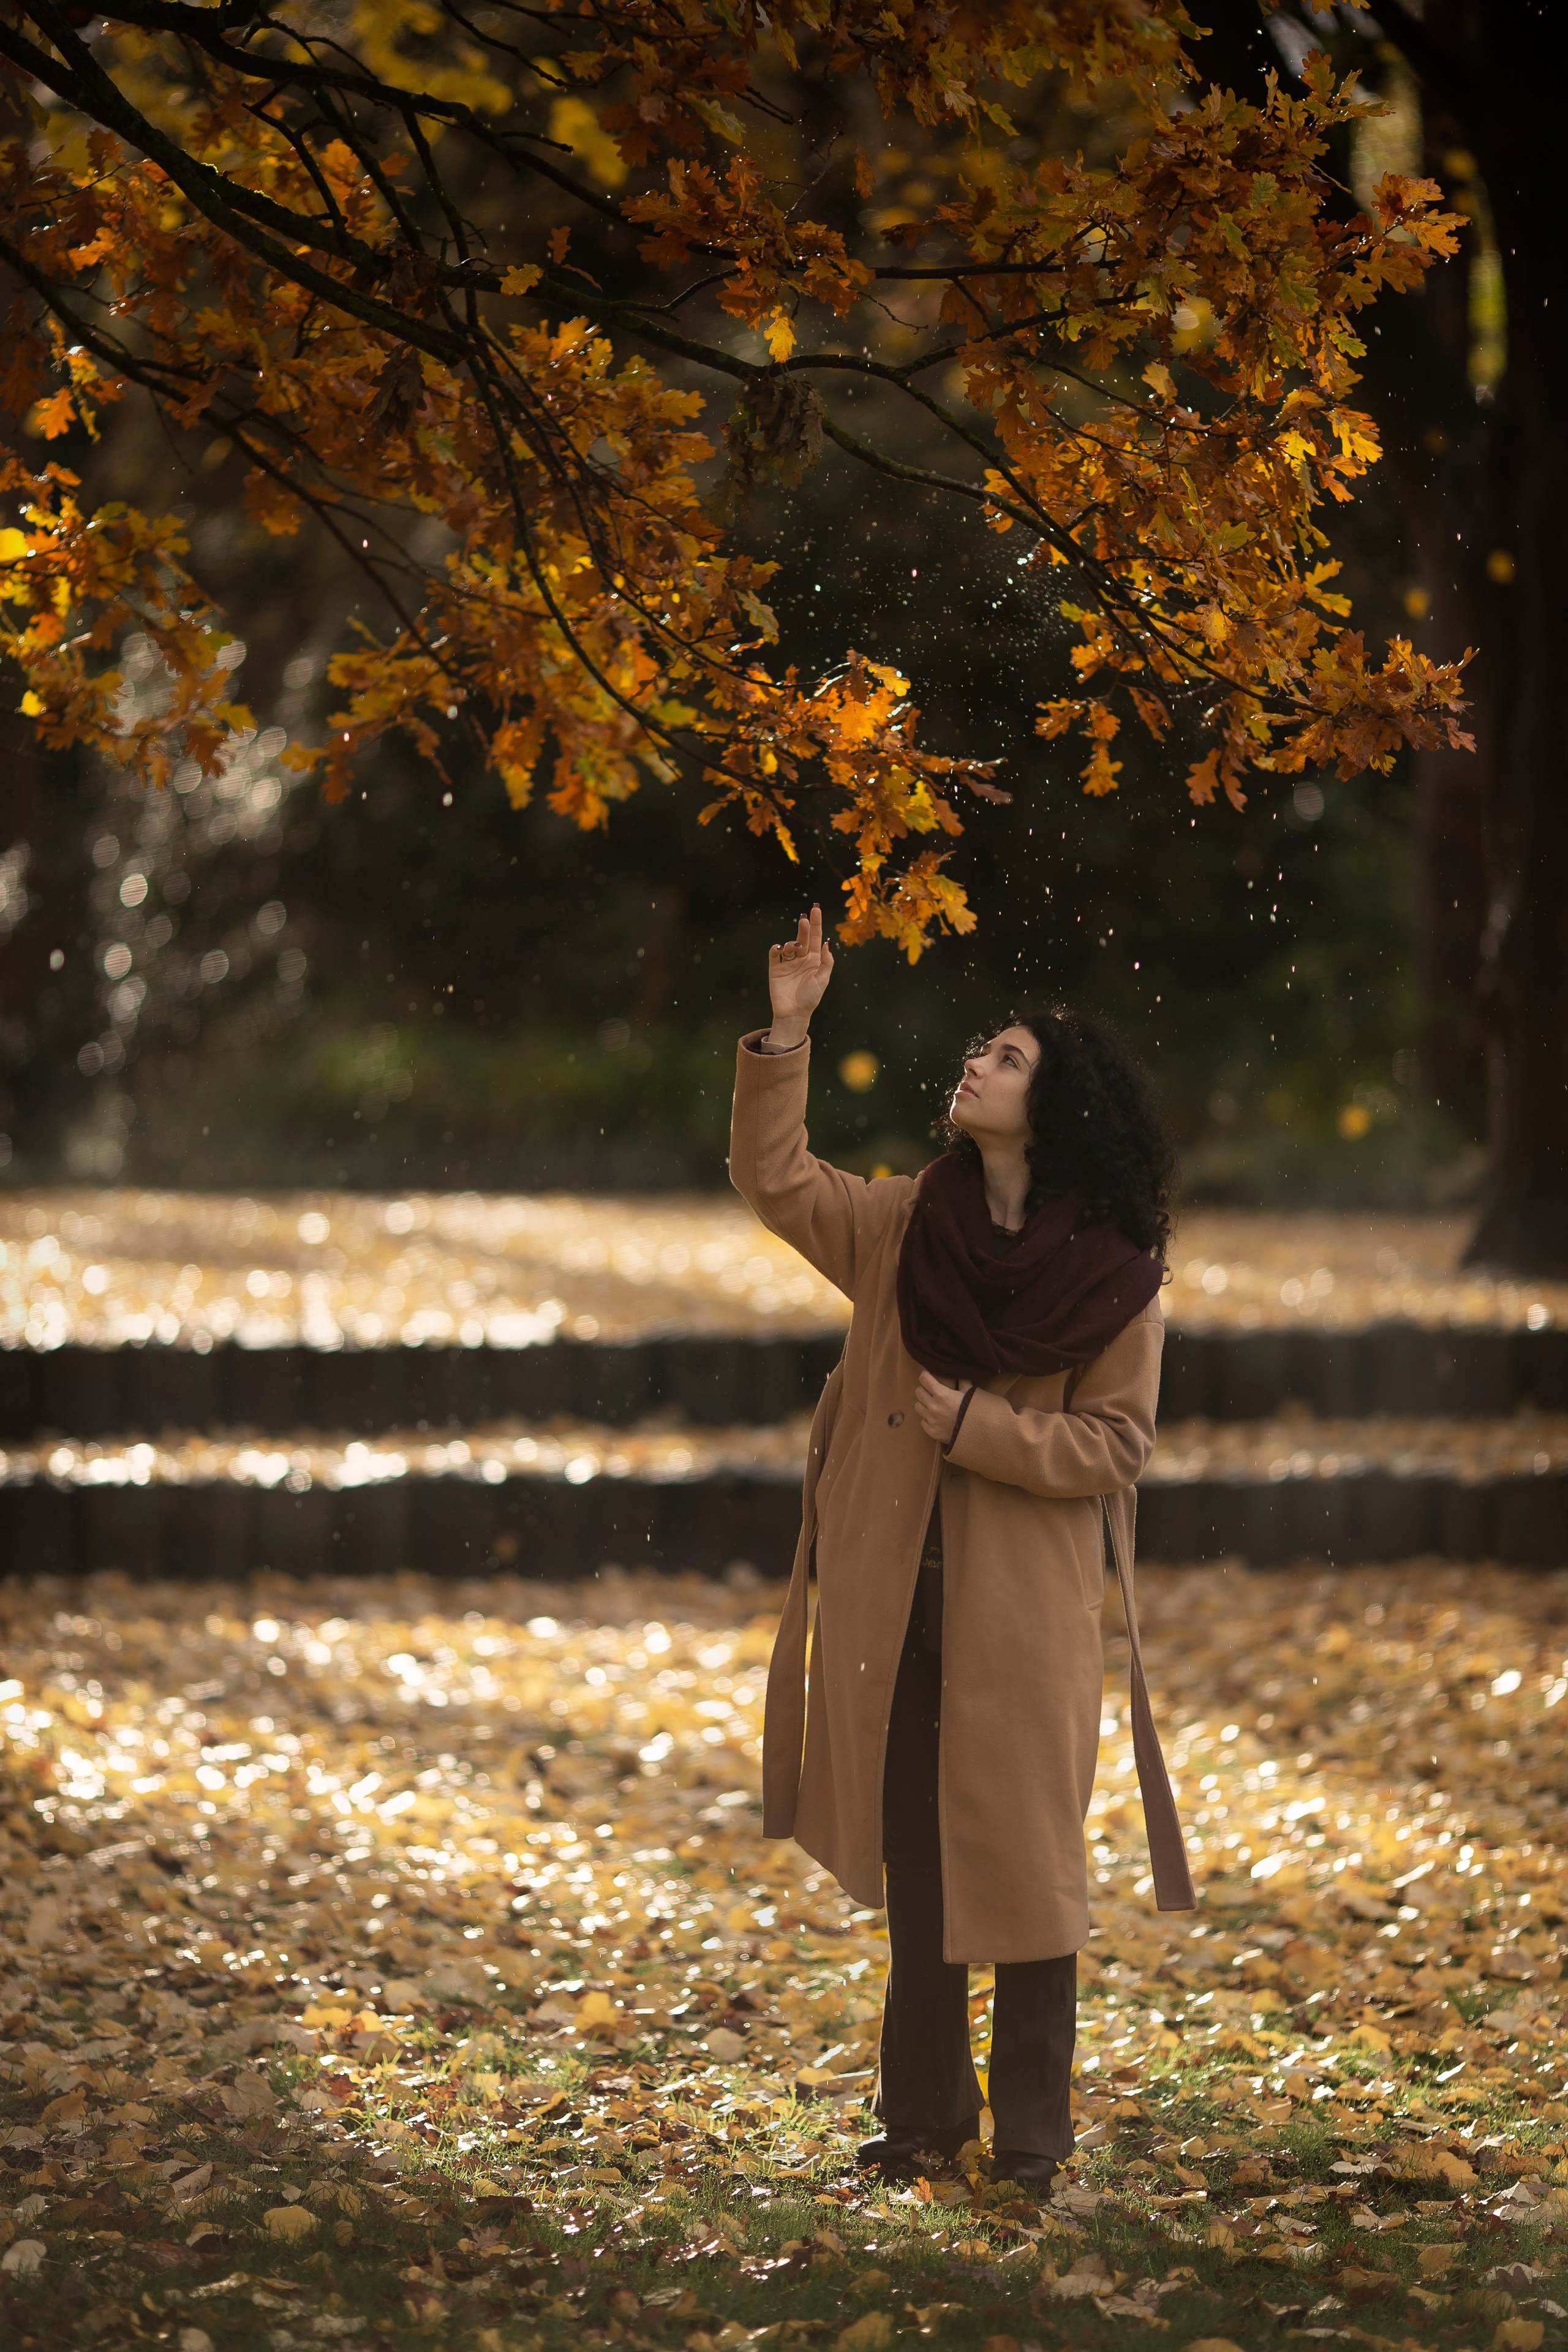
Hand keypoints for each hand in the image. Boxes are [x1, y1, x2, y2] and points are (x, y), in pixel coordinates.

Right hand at [765, 903, 833, 1046]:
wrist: (794, 1014)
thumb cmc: (811, 998)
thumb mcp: (822, 980)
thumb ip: (826, 962)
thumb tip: (827, 943)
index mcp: (815, 960)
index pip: (816, 938)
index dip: (816, 923)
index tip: (815, 909)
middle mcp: (801, 959)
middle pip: (803, 938)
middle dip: (804, 927)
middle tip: (804, 919)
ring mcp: (788, 963)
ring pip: (789, 945)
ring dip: (792, 942)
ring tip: (795, 947)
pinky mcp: (775, 969)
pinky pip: (774, 954)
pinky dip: (776, 949)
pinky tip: (779, 949)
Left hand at [914, 1370, 971, 1445]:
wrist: (976, 1433)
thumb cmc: (974, 1411)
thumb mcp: (970, 1393)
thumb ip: (962, 1381)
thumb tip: (958, 1373)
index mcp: (942, 1394)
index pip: (924, 1379)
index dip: (925, 1375)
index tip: (926, 1375)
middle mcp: (933, 1406)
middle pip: (918, 1392)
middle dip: (924, 1389)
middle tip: (930, 1391)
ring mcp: (931, 1420)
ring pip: (918, 1406)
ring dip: (924, 1404)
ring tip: (932, 1405)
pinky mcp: (931, 1431)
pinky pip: (923, 1421)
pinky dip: (928, 1419)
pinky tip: (936, 1419)